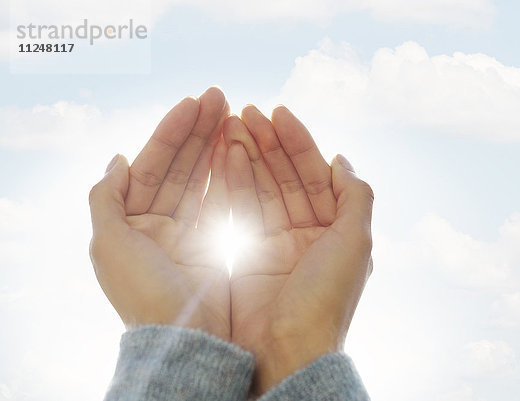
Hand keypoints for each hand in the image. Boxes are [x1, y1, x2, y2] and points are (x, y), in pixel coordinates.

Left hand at [88, 87, 231, 339]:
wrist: (185, 341)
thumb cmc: (143, 294)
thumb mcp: (108, 244)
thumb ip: (106, 198)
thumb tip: (117, 159)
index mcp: (129, 221)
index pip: (152, 165)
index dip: (171, 133)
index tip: (193, 103)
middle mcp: (155, 224)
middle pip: (178, 166)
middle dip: (197, 131)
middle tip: (219, 97)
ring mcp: (185, 233)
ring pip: (200, 179)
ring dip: (214, 147)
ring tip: (232, 115)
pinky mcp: (211, 245)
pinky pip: (219, 201)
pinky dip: (228, 176)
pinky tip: (236, 149)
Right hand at [223, 105, 373, 393]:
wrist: (286, 350)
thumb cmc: (326, 299)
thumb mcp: (356, 242)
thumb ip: (356, 196)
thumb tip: (341, 160)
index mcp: (337, 228)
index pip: (315, 173)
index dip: (298, 141)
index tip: (277, 111)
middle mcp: (309, 232)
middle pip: (286, 175)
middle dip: (268, 143)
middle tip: (245, 112)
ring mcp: (278, 243)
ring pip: (262, 187)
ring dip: (247, 155)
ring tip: (229, 125)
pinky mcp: (251, 254)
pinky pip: (242, 208)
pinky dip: (233, 181)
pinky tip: (224, 155)